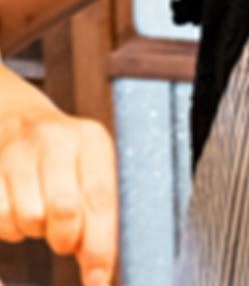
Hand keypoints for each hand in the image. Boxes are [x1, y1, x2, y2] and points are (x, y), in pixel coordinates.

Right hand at [0, 102, 116, 285]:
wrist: (17, 116)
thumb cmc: (65, 155)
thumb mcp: (92, 166)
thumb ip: (98, 208)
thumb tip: (97, 270)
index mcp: (92, 139)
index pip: (102, 198)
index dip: (100, 245)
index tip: (97, 279)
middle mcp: (56, 139)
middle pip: (63, 210)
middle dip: (64, 239)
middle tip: (64, 240)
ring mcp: (17, 150)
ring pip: (27, 218)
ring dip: (33, 231)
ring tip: (40, 215)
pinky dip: (7, 228)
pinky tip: (16, 209)